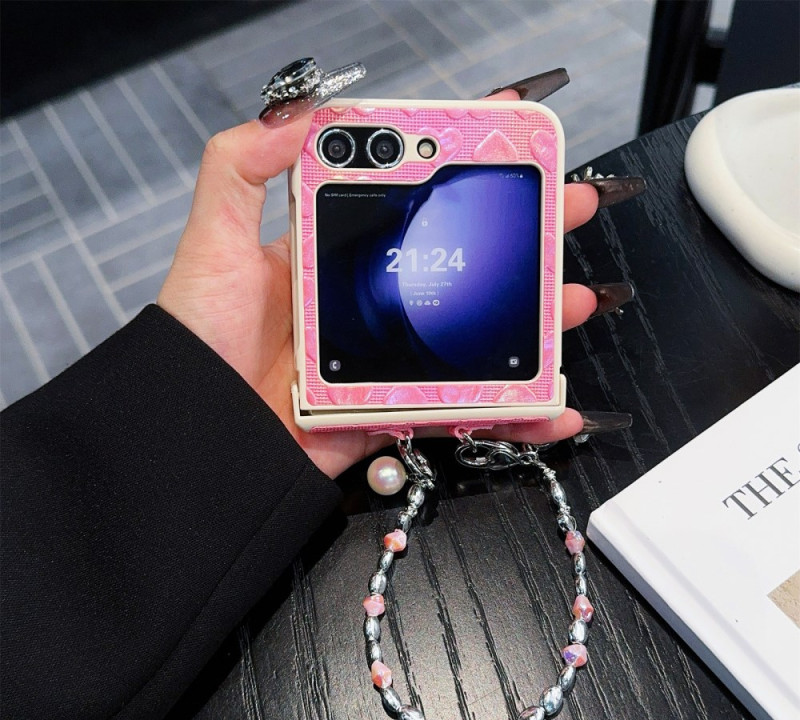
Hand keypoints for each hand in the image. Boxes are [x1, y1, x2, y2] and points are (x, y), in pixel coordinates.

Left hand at [158, 104, 600, 479]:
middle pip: (460, 267)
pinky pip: (464, 411)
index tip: (504, 144)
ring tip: (570, 298)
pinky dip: (514, 415)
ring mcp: (388, 361)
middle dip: (520, 239)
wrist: (202, 435)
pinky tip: (551, 404)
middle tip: (564, 210)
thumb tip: (299, 114)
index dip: (460, 174)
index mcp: (336, 259)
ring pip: (475, 338)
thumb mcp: (214, 242)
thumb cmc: (198, 341)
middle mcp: (369, 306)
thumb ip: (241, 169)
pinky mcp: (395, 411)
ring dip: (532, 319)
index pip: (410, 205)